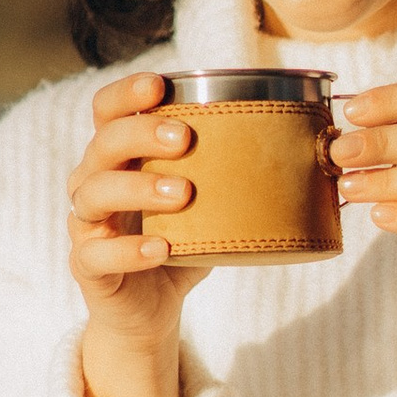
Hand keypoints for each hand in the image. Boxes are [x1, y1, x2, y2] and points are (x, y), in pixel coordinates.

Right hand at [67, 73, 208, 396]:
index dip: (127, 92)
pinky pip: (96, 254)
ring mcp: (86, 226)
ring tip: (181, 192)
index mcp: (118, 157)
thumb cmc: (181, 243)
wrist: (150, 311)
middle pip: (102, 144)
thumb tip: (311, 143)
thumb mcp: (208, 203)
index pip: (107, 111)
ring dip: (138, 187)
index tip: (160, 85)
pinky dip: (129, 250)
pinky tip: (161, 248)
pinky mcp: (88, 267)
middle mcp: (93, 182)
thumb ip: (234, 171)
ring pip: (93, 194)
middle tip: (185, 139)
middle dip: (141, 134)